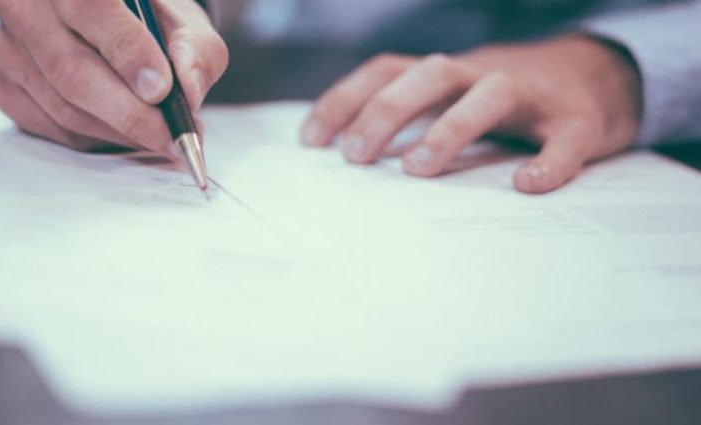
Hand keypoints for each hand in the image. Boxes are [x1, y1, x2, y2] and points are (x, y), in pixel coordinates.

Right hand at [0, 0, 227, 154]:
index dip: (126, 51)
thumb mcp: (186, 28)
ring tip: (160, 137)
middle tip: (170, 136)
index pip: (90, 6)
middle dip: (130, 113)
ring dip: (119, 132)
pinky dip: (97, 139)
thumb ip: (195, 54)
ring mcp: (8, 46)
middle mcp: (28, 5)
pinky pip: (52, 127)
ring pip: (63, 105)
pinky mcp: (5, 86)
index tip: (161, 89)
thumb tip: (188, 93)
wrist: (118, 30)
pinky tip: (125, 133)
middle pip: (71, 68)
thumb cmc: (152, 26)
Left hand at [302, 36, 641, 192]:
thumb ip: (413, 115)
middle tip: (355, 156)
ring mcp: (534, 95)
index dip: (345, 99)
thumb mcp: (454, 96)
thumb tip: (351, 155)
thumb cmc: (509, 98)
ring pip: (491, 94)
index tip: (311, 140)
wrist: (599, 76)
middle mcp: (483, 74)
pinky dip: (549, 162)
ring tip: (417, 169)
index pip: (387, 71)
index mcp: (449, 74)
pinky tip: (527, 186)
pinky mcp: (578, 121)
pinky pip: (567, 139)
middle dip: (387, 111)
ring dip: (451, 128)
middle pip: (430, 74)